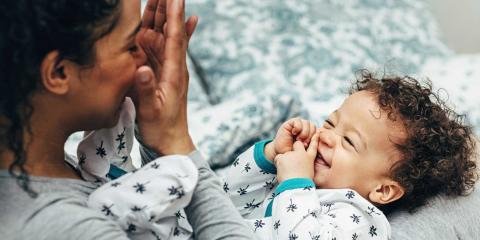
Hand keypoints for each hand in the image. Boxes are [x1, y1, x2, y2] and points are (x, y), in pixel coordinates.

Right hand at [133, 0, 197, 154]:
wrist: (172, 142)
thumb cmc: (160, 129)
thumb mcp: (150, 111)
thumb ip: (146, 90)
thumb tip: (142, 68)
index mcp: (174, 73)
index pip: (175, 38)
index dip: (174, 16)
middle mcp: (175, 68)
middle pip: (172, 32)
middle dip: (169, 9)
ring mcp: (171, 71)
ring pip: (167, 38)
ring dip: (165, 17)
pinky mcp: (165, 76)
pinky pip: (165, 50)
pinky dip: (169, 34)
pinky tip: (178, 24)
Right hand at [265, 118, 316, 160]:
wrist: (281, 153)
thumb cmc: (293, 152)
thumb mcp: (306, 148)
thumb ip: (313, 141)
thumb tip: (319, 133)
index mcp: (309, 133)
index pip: (317, 130)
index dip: (314, 138)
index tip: (308, 146)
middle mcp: (303, 127)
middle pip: (313, 125)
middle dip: (310, 136)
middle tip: (304, 144)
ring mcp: (297, 124)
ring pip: (306, 123)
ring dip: (304, 132)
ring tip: (298, 140)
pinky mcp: (289, 123)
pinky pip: (298, 121)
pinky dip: (298, 127)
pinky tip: (294, 133)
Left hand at [274, 134, 318, 182]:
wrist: (296, 186)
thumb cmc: (303, 183)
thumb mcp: (309, 172)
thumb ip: (306, 165)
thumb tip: (304, 165)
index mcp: (309, 158)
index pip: (312, 145)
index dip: (313, 139)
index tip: (316, 133)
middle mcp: (301, 154)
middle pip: (297, 144)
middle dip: (295, 147)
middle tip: (293, 161)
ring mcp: (291, 154)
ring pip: (285, 154)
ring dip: (284, 161)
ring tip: (287, 172)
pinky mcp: (283, 157)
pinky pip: (277, 158)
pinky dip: (278, 163)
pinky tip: (282, 171)